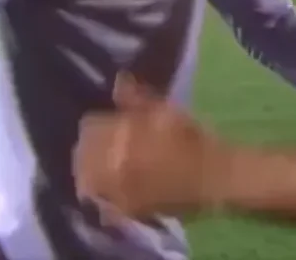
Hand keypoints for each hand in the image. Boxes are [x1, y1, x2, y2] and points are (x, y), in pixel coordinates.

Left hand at [73, 73, 230, 219]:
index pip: (88, 127)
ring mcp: (116, 194)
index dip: (98, 121)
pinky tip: (113, 188)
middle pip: (82, 155)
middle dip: (89, 147)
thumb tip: (118, 81)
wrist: (214, 177)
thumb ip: (137, 98)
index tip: (108, 120)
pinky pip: (101, 203)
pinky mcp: (125, 213)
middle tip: (103, 142)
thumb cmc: (192, 139)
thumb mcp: (165, 110)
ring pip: (87, 181)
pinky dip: (102, 195)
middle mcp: (111, 167)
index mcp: (121, 137)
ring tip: (105, 166)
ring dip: (91, 171)